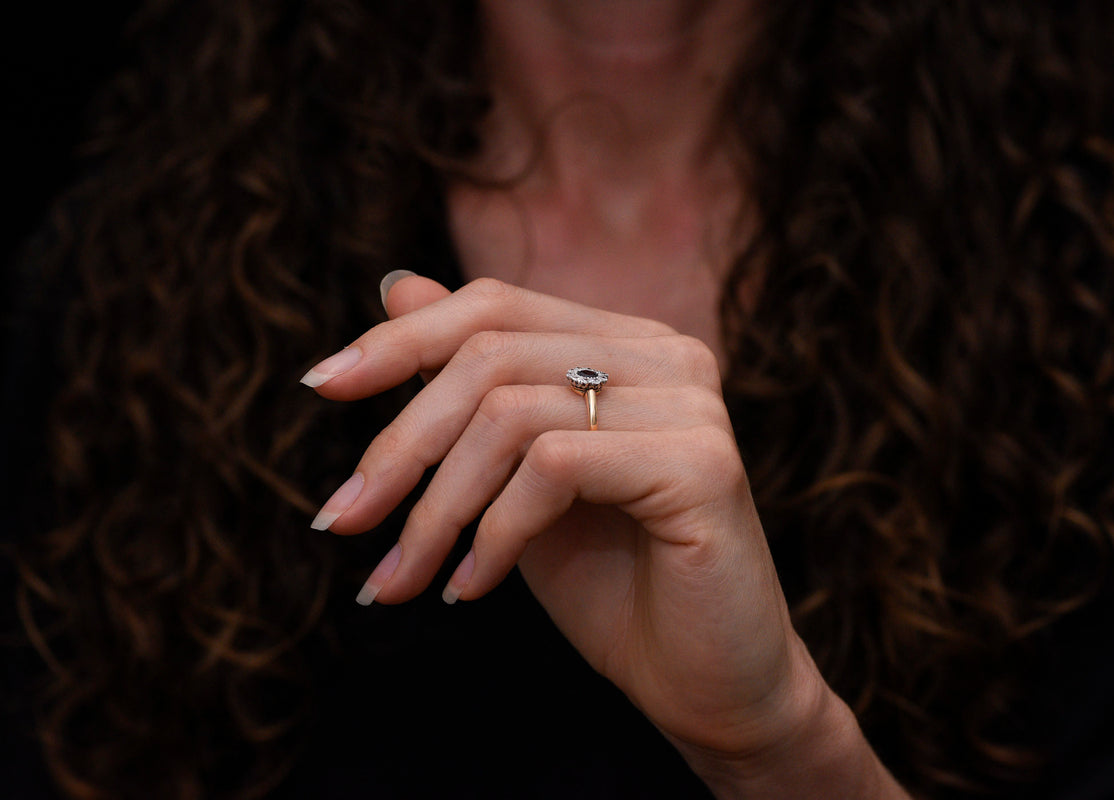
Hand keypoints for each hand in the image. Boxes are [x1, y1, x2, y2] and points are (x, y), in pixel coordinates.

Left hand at [302, 275, 904, 796]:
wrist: (707, 682)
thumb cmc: (612, 581)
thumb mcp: (514, 477)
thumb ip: (470, 387)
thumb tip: (396, 286)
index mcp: (624, 344)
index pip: (495, 305)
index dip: (401, 338)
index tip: (320, 386)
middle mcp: (665, 354)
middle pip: (489, 355)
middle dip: (399, 444)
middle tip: (343, 522)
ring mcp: (690, 403)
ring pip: (511, 413)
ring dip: (435, 507)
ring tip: (401, 578)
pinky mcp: (701, 463)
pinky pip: (553, 466)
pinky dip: (493, 533)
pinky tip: (474, 589)